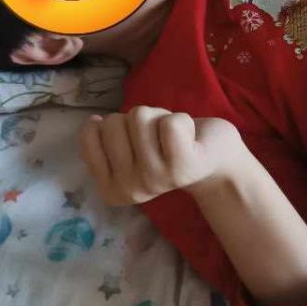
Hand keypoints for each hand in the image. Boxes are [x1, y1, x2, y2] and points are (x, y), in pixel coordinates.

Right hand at [80, 107, 242, 205]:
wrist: (215, 161)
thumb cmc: (166, 148)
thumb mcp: (126, 149)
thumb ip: (102, 140)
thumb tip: (93, 122)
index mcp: (110, 188)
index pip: (90, 133)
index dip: (115, 124)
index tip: (134, 141)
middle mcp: (129, 189)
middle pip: (114, 122)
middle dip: (138, 120)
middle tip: (156, 138)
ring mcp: (155, 180)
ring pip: (140, 116)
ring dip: (159, 117)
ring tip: (173, 137)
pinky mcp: (183, 167)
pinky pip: (170, 123)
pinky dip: (182, 119)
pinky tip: (189, 138)